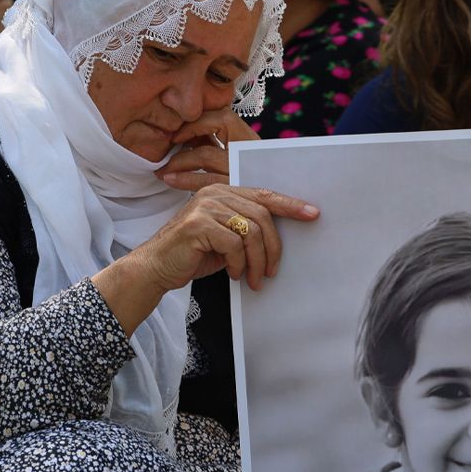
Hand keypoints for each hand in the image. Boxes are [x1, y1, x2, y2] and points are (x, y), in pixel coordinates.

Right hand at [132, 184, 318, 291]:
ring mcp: (205, 206)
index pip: (264, 195)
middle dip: (273, 248)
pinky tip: (232, 273)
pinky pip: (234, 244)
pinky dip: (238, 264)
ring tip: (253, 279)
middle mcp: (215, 193)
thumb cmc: (194, 256)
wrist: (157, 268)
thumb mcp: (226, 239)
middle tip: (271, 272)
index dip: (291, 204)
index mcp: (224, 192)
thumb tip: (279, 239)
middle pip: (262, 216)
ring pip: (251, 232)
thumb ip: (247, 230)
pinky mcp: (198, 225)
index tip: (313, 214)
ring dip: (257, 261)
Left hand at [157, 109, 259, 190]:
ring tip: (163, 169)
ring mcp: (244, 169)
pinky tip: (170, 179)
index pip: (223, 116)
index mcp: (252, 141)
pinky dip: (183, 178)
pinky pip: (204, 180)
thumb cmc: (259, 186)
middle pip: (211, 129)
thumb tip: (194, 138)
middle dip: (183, 135)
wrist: (280, 208)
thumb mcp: (248, 163)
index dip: (198, 121)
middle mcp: (249, 150)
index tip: (180, 132)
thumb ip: (226, 149)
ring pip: (203, 155)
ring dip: (177, 160)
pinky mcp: (236, 189)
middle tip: (165, 147)